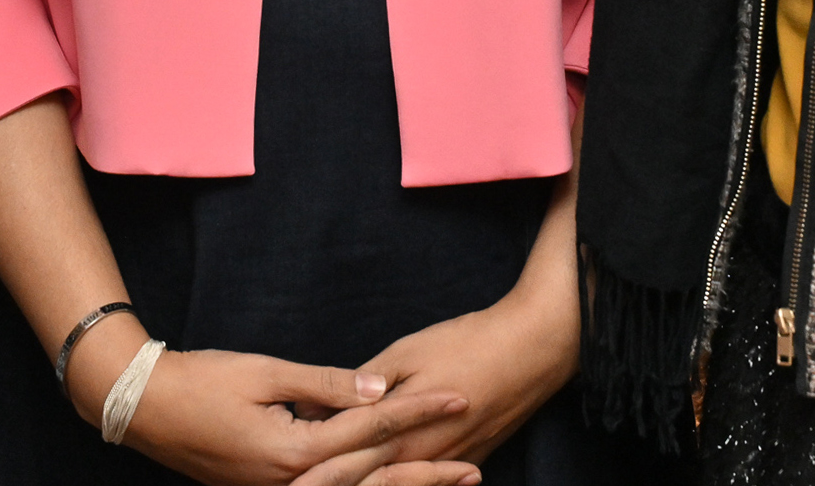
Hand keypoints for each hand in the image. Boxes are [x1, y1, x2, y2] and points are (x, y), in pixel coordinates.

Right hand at [72, 341, 473, 485]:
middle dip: (426, 472)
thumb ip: (326, 384)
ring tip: (450, 481)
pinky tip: (393, 481)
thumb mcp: (267, 371)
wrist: (147, 410)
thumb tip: (379, 388)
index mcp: (292, 452)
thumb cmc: (204, 381)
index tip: (460, 397)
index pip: (371, 429)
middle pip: (373, 478)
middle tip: (475, 466)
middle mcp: (290, 484)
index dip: (420, 411)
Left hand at [287, 274, 579, 485]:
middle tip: (295, 485)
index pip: (341, 464)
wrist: (534, 350)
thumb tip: (320, 405)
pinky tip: (386, 483)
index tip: (280, 476)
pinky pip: (427, 483)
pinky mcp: (468, 459)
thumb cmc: (467, 343)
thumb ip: (362, 385)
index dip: (310, 473)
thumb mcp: (406, 354)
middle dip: (329, 484)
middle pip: (365, 483)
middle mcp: (421, 459)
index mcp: (398, 434)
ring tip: (328, 483)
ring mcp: (447, 464)